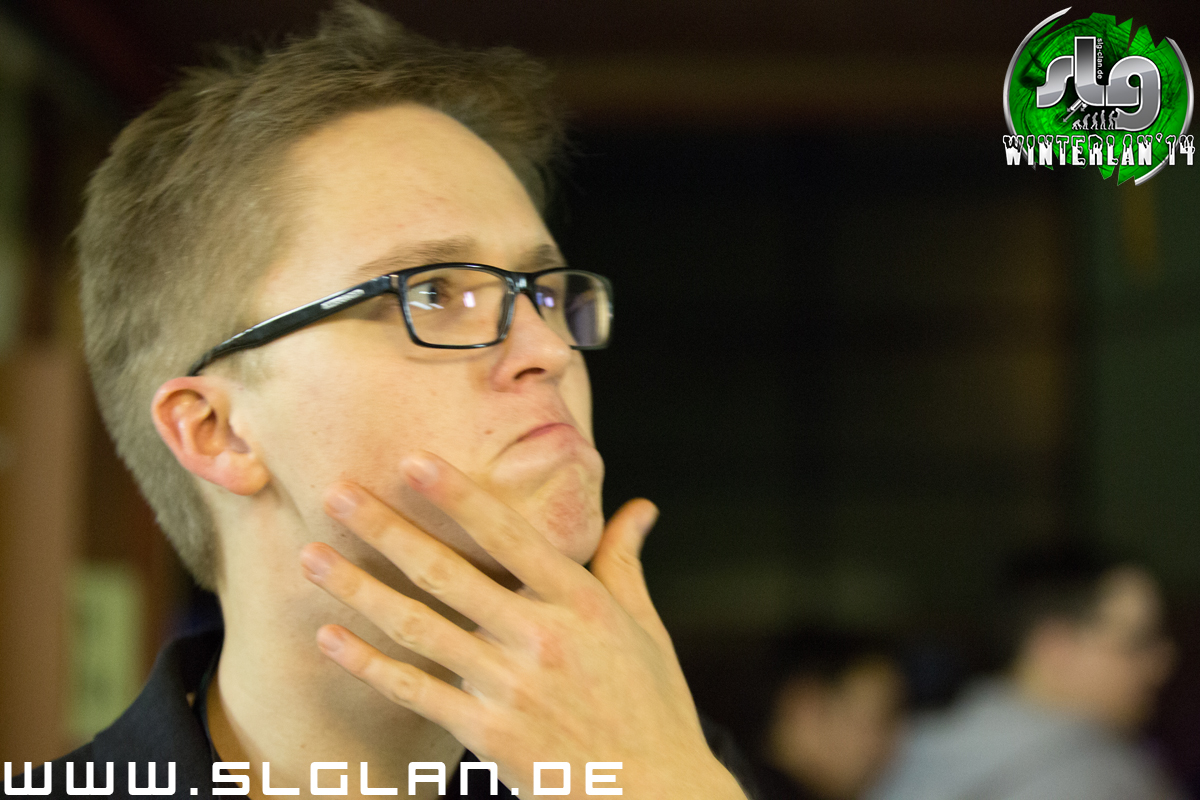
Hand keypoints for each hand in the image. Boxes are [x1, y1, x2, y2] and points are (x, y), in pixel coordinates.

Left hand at [300, 451, 747, 798]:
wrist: (656, 794)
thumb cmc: (651, 707)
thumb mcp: (645, 628)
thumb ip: (625, 563)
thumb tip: (640, 507)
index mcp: (583, 603)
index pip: (511, 536)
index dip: (459, 497)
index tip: (413, 461)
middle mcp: (543, 638)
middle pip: (448, 574)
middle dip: (386, 530)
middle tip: (335, 494)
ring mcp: (512, 688)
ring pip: (418, 628)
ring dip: (358, 589)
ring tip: (312, 558)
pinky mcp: (489, 734)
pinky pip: (416, 692)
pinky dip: (369, 665)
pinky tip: (330, 638)